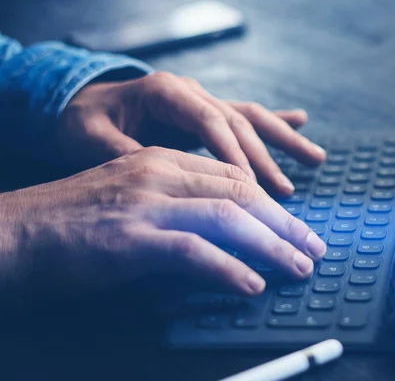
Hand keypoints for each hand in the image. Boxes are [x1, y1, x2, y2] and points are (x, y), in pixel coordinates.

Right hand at [0, 147, 325, 297]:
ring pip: (228, 218)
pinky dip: (230, 268)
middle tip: (313, 248)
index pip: (234, 178)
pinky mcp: (131, 238)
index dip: (272, 205)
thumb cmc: (74, 223)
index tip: (296, 228)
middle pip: (242, 194)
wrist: (14, 234)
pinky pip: (195, 251)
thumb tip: (226, 236)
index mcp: (163, 162)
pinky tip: (252, 284)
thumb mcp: (134, 200)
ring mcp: (146, 204)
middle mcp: (160, 174)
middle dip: (285, 223)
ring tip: (299, 267)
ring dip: (272, 245)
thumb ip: (179, 209)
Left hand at [56, 72, 325, 194]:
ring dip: (284, 140)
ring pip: (251, 118)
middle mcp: (192, 93)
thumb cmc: (83, 122)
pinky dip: (275, 123)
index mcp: (166, 92)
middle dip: (266, 159)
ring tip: (317, 159)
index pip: (211, 124)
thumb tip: (154, 177)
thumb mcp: (89, 137)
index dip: (235, 156)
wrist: (83, 104)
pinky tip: (302, 123)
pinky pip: (246, 117)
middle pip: (239, 123)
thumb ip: (120, 154)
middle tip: (287, 194)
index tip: (254, 190)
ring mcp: (203, 101)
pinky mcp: (206, 113)